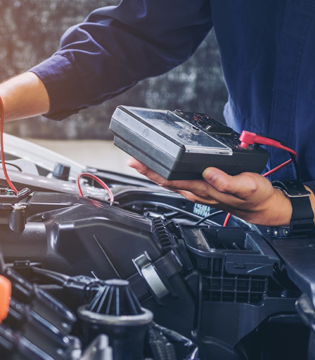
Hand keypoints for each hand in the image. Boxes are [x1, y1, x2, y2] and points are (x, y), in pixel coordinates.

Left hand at [127, 158, 293, 225]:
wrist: (263, 207)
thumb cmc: (256, 197)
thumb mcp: (248, 187)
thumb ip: (227, 182)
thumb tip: (209, 172)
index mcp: (205, 189)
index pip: (173, 180)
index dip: (154, 172)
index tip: (140, 162)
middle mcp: (197, 192)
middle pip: (166, 181)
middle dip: (148, 171)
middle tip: (131, 159)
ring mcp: (198, 191)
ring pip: (171, 182)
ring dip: (155, 173)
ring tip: (140, 162)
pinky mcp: (202, 188)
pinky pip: (179, 182)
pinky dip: (167, 175)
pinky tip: (162, 169)